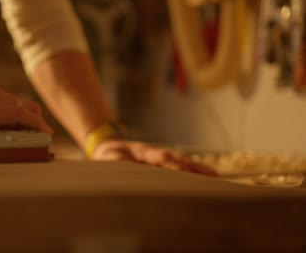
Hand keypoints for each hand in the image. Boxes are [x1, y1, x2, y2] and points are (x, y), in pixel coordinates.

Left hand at [93, 139, 217, 175]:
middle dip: (194, 167)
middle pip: (178, 158)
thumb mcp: (112, 160)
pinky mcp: (162, 161)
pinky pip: (180, 165)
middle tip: (212, 176)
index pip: (162, 158)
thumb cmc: (110, 156)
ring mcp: (160, 155)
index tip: (186, 172)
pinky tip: (206, 177)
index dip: (174, 165)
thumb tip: (131, 171)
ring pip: (182, 161)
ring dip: (197, 169)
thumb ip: (122, 165)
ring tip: (215, 177)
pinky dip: (193, 170)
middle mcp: (156, 151)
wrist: (109, 146)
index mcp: (144, 151)